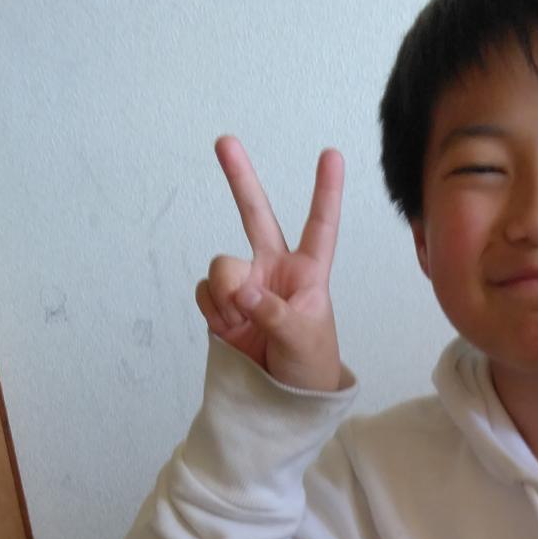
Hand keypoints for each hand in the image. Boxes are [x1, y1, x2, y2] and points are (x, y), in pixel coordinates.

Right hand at [197, 137, 344, 389]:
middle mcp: (274, 268)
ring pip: (222, 266)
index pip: (320, 226)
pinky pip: (204, 292)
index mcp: (308, 272)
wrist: (284, 398)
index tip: (333, 154)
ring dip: (227, 295)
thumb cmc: (310, 364)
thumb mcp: (303, 339)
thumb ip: (273, 312)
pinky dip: (214, 311)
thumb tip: (242, 288)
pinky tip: (231, 328)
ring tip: (244, 322)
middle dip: (239, 178)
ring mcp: (245, 283)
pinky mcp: (221, 302)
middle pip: (256, 215)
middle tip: (225, 140)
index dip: (326, 191)